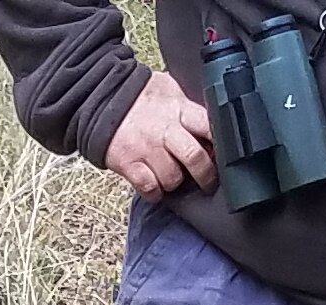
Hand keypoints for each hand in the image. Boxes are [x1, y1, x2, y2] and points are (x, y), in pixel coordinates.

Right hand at [102, 71, 215, 196]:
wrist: (101, 96)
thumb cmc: (140, 96)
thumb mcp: (170, 91)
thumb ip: (189, 108)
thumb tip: (213, 124)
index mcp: (179, 110)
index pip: (209, 127)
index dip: (222, 144)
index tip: (225, 155)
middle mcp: (165, 130)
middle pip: (195, 158)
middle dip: (206, 175)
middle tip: (208, 181)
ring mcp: (146, 149)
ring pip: (172, 178)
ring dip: (175, 182)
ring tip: (172, 177)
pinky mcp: (128, 163)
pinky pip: (149, 188)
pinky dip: (155, 192)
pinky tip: (155, 186)